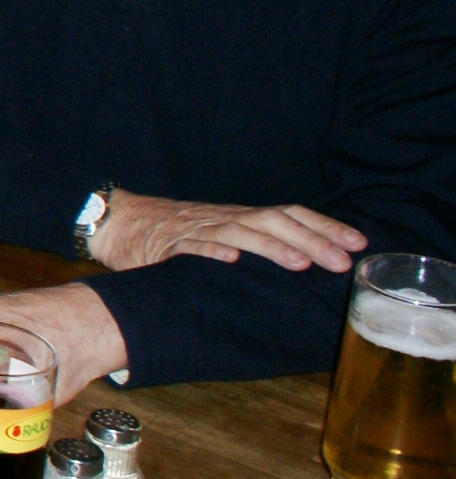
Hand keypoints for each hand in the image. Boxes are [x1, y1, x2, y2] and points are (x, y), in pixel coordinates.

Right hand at [91, 192, 363, 274]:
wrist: (119, 222)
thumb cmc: (174, 234)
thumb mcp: (220, 234)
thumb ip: (253, 245)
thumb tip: (307, 265)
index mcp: (241, 216)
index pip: (289, 213)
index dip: (324, 225)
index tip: (359, 243)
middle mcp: (225, 219)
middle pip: (272, 221)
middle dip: (310, 240)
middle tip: (342, 262)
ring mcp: (196, 231)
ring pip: (238, 233)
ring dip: (270, 247)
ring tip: (298, 263)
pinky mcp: (167, 247)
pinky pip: (189, 248)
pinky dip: (210, 252)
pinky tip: (229, 260)